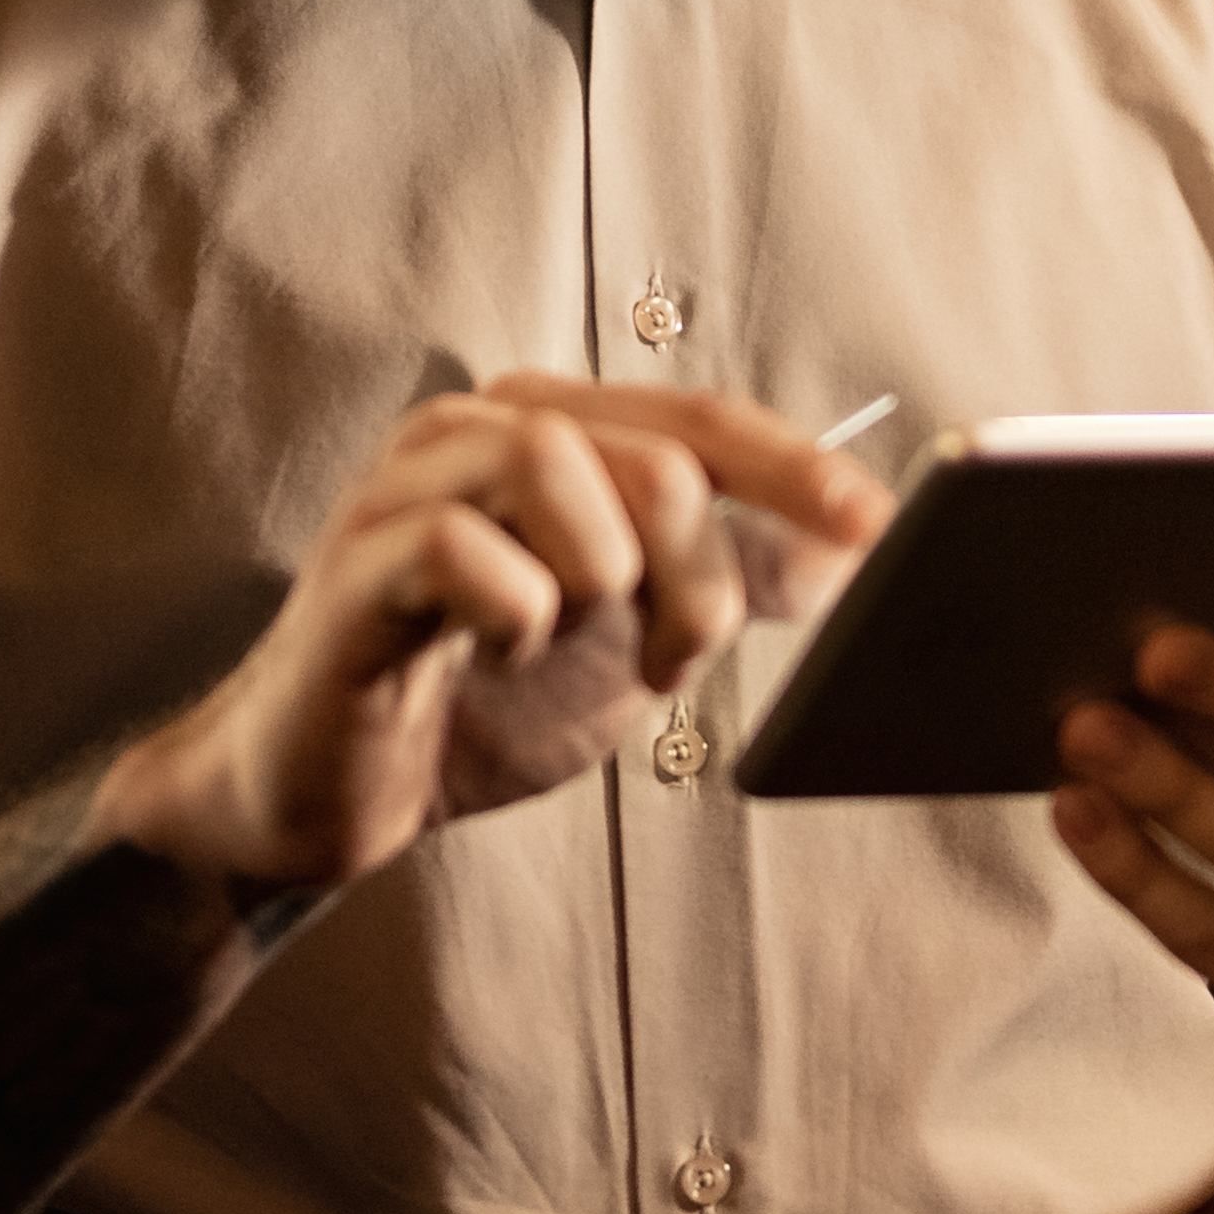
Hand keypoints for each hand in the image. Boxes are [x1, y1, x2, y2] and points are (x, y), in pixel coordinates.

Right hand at [101, 374, 895, 904]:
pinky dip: (514, 615)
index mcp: (548, 430)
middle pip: (650, 453)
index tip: (874, 523)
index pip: (697, 418)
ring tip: (573, 643)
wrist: (338, 794)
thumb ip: (731, 579)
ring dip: (601, 581)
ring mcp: (409, 487)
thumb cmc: (474, 698)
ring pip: (555, 467)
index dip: (792, 468)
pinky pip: (469, 551)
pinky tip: (496, 652)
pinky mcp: (359, 561)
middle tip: (667, 660)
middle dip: (693, 577)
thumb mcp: (633, 637)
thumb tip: (849, 543)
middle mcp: (476, 431)